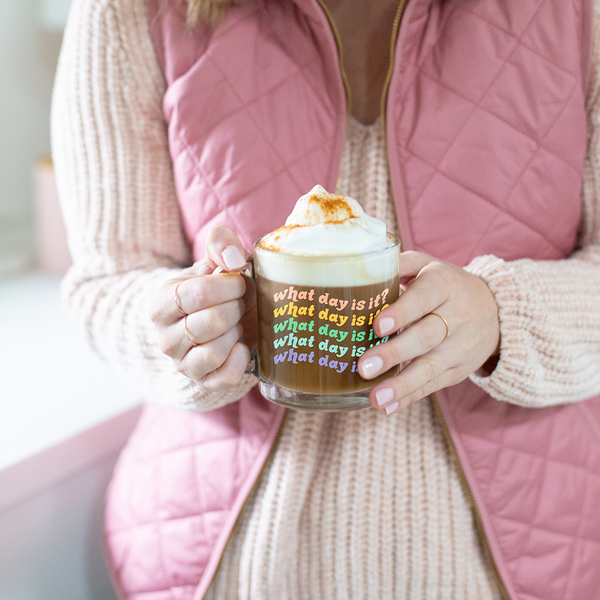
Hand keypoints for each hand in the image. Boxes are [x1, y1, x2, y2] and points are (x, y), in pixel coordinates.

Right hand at [149, 226, 256, 392]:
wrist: (212, 322)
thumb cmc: (215, 290)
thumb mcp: (212, 263)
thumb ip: (220, 245)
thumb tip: (234, 258)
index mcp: (162, 303)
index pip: (196, 294)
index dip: (227, 286)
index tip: (239, 281)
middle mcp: (165, 338)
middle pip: (211, 321)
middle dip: (235, 308)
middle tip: (239, 302)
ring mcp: (183, 364)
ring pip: (216, 350)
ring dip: (236, 332)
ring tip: (236, 322)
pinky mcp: (204, 382)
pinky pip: (226, 376)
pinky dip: (240, 359)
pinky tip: (242, 345)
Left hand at [358, 251, 499, 414]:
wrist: (495, 310)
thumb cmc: (444, 285)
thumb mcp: (427, 266)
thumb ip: (398, 264)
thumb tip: (360, 268)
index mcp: (444, 285)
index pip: (424, 298)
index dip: (401, 313)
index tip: (377, 326)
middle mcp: (457, 316)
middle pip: (425, 337)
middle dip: (394, 353)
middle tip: (364, 367)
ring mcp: (460, 347)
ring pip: (431, 367)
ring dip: (402, 384)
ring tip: (375, 397)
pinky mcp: (459, 370)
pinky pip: (433, 385)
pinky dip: (410, 397)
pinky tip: (387, 407)